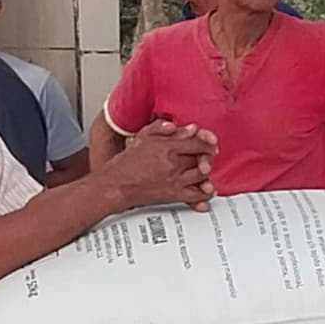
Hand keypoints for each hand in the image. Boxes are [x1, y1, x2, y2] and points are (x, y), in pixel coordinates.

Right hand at [94, 122, 214, 213]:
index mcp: (166, 147)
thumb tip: (188, 128)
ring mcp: (174, 180)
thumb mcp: (144, 138)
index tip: (209, 142)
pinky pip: (196, 195)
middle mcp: (172, 163)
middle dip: (208, 156)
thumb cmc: (127, 162)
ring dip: (207, 172)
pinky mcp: (173, 195)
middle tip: (207, 156)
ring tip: (205, 170)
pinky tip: (207, 190)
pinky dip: (205, 194)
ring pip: (202, 175)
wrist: (115, 185)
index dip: (207, 142)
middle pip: (202, 158)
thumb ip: (164, 129)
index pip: (197, 142)